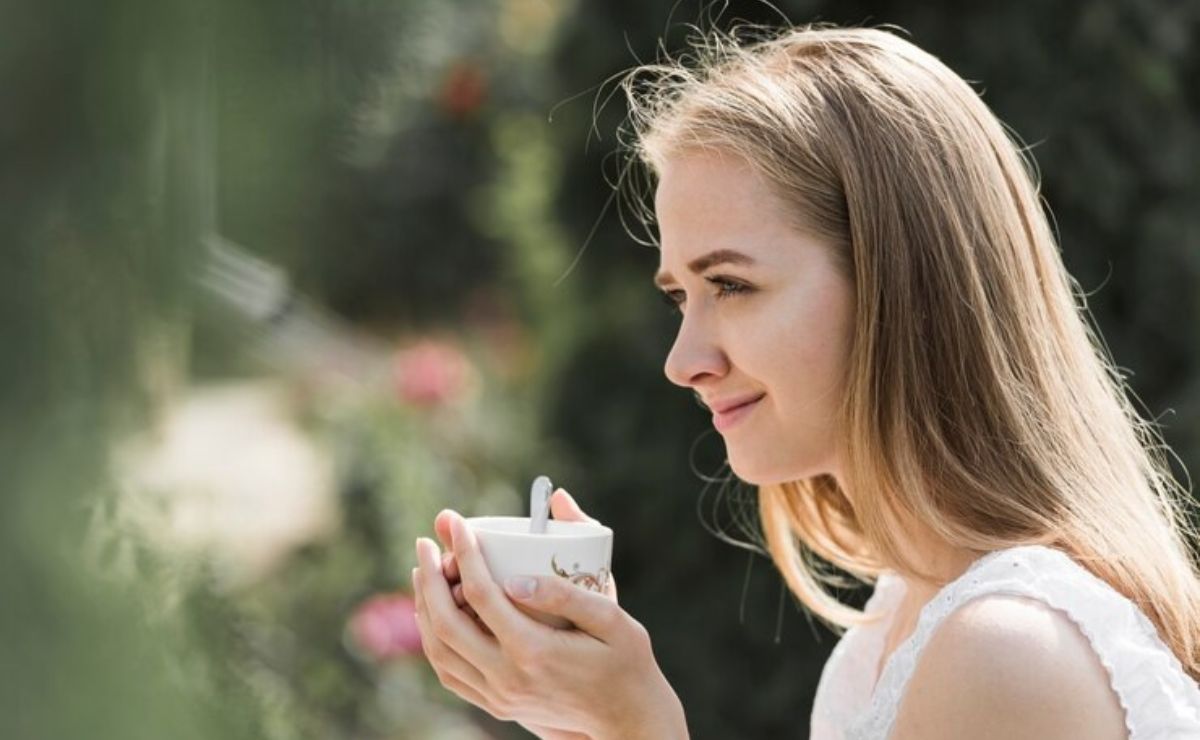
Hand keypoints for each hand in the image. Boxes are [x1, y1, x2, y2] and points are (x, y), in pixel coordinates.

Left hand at [412, 490, 685, 739]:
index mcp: (533, 651)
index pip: (481, 594)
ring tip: (424, 573)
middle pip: (445, 622)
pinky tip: (434, 615)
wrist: (628, 718)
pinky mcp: (498, 705)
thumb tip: (515, 577)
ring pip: (439, 651)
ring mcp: (499, 696)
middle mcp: (507, 677)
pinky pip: (449, 673)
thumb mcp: (611, 619)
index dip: (464, 552)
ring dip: (423, 607)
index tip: (455, 522)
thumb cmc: (626, 662)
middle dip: (429, 576)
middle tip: (425, 543)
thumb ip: (565, 595)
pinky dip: (433, 640)